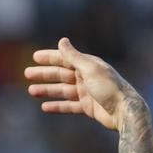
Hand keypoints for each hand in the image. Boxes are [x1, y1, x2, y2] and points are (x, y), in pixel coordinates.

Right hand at [25, 38, 143, 130]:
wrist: (124, 111)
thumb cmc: (109, 87)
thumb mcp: (90, 69)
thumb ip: (74, 56)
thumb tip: (62, 41)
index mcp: (88, 65)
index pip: (65, 59)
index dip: (50, 58)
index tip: (35, 57)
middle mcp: (87, 77)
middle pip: (61, 74)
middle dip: (44, 74)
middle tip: (27, 73)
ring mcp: (87, 93)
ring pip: (62, 90)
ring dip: (47, 90)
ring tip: (31, 90)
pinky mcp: (88, 107)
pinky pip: (68, 106)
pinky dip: (57, 106)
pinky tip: (45, 106)